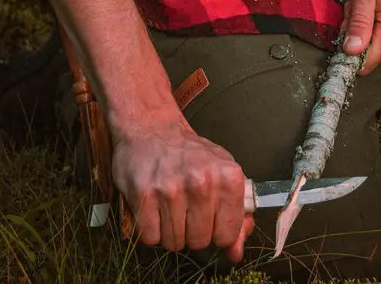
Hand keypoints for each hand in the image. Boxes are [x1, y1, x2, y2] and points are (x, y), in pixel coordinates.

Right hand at [111, 117, 254, 259]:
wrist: (152, 127)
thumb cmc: (189, 154)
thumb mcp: (221, 174)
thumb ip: (234, 215)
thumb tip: (236, 252)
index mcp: (228, 176)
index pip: (227, 234)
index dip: (217, 230)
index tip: (209, 216)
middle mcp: (202, 182)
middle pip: (200, 241)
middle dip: (192, 231)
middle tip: (186, 207)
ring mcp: (171, 189)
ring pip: (174, 242)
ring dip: (170, 230)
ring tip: (169, 204)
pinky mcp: (144, 195)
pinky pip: (150, 237)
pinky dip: (150, 228)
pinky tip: (153, 206)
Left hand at [340, 0, 380, 75]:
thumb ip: (359, 22)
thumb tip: (351, 52)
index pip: (366, 62)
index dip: (347, 51)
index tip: (340, 29)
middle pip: (371, 47)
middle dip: (356, 28)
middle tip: (354, 1)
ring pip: (379, 35)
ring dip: (367, 19)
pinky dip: (379, 14)